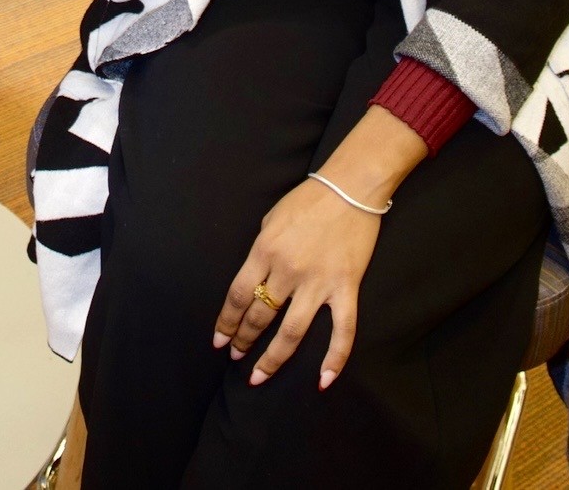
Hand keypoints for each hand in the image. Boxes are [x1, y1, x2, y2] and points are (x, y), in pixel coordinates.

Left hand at [212, 179, 378, 390]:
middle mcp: (287, 270)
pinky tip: (323, 381)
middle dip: (244, 340)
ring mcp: (318, 282)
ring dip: (273, 358)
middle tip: (235, 357)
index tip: (218, 340)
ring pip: (291, 332)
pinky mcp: (345, 288)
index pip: (239, 295)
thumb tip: (256, 277)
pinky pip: (342, 331)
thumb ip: (261, 250)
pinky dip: (334, 359)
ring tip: (258, 375)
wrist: (350, 188)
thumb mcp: (271, 218)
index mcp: (264, 250)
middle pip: (260, 316)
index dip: (226, 321)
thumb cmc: (307, 199)